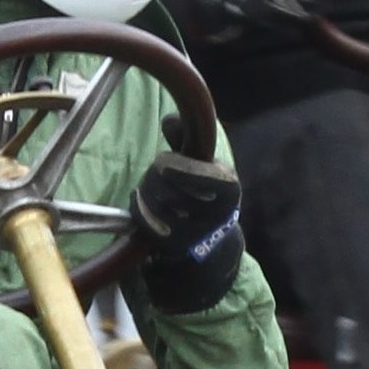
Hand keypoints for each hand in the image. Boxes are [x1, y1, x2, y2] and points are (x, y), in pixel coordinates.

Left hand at [130, 125, 244, 314]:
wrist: (210, 242)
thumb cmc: (204, 192)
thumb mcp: (204, 164)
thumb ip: (188, 139)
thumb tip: (170, 120)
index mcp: (230, 190)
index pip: (208, 177)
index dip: (181, 167)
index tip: (163, 160)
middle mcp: (217, 215)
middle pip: (172, 186)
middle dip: (156, 173)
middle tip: (155, 170)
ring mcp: (194, 234)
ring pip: (157, 203)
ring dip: (145, 189)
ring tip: (148, 186)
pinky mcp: (175, 247)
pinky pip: (146, 222)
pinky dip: (138, 208)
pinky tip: (139, 200)